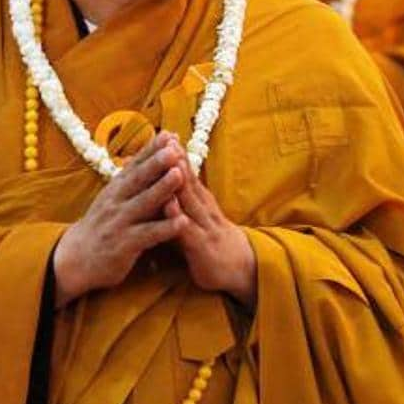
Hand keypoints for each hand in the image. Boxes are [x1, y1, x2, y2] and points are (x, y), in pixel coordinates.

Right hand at [52, 132, 188, 307]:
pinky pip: (147, 235)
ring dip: (162, 188)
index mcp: (116, 188)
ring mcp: (119, 223)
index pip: (135, 164)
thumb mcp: (114, 198)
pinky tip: (182, 222)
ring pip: (143, 203)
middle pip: (137, 179)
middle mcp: (116, 201)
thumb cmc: (103, 225)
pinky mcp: (123, 245)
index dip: (151, 149)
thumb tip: (156, 153)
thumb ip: (135, 179)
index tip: (169, 134)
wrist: (75, 259)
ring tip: (180, 174)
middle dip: (156, 162)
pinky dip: (165, 228)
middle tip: (173, 147)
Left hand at [162, 143, 256, 307]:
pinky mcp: (201, 246)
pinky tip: (169, 204)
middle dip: (176, 158)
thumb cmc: (212, 242)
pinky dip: (178, 216)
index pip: (186, 174)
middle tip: (165, 137)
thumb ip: (183, 200)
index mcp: (201, 201)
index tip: (162, 133)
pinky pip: (187, 229)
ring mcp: (204, 226)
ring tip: (169, 160)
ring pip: (189, 199)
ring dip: (179, 179)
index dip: (174, 154)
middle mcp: (203, 208)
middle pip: (188, 180)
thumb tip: (163, 179)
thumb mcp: (198, 217)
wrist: (242, 269)